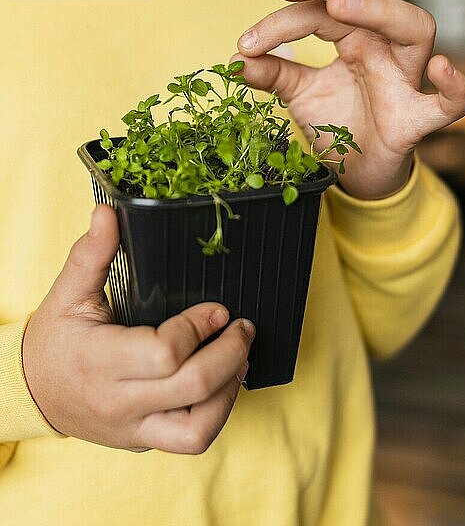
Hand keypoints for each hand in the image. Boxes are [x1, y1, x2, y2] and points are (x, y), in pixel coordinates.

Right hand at [23, 205, 253, 453]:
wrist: (33, 392)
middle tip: (243, 328)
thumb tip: (107, 213)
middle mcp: (119, 401)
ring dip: (231, 389)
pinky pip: (191, 438)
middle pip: (193, 387)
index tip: (218, 309)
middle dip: (231, 353)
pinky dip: (217, 412)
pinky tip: (223, 383)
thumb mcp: (67, 294)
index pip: (166, 353)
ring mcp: (133, 427)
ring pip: (199, 428)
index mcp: (100, 360)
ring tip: (240, 358)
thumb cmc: (54, 340)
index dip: (200, 327)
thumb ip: (89, 254)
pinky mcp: (143, 439)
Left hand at [234, 0, 464, 198]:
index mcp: (355, 37)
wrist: (358, 171)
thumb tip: (235, 59)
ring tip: (338, 6)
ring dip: (379, 11)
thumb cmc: (338, 124)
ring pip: (415, 27)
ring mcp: (404, 79)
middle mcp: (383, 47)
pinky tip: (440, 69)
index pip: (323, 8)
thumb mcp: (299, 95)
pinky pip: (450, 103)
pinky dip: (454, 87)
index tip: (247, 42)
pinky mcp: (416, 119)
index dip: (283, 19)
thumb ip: (273, 74)